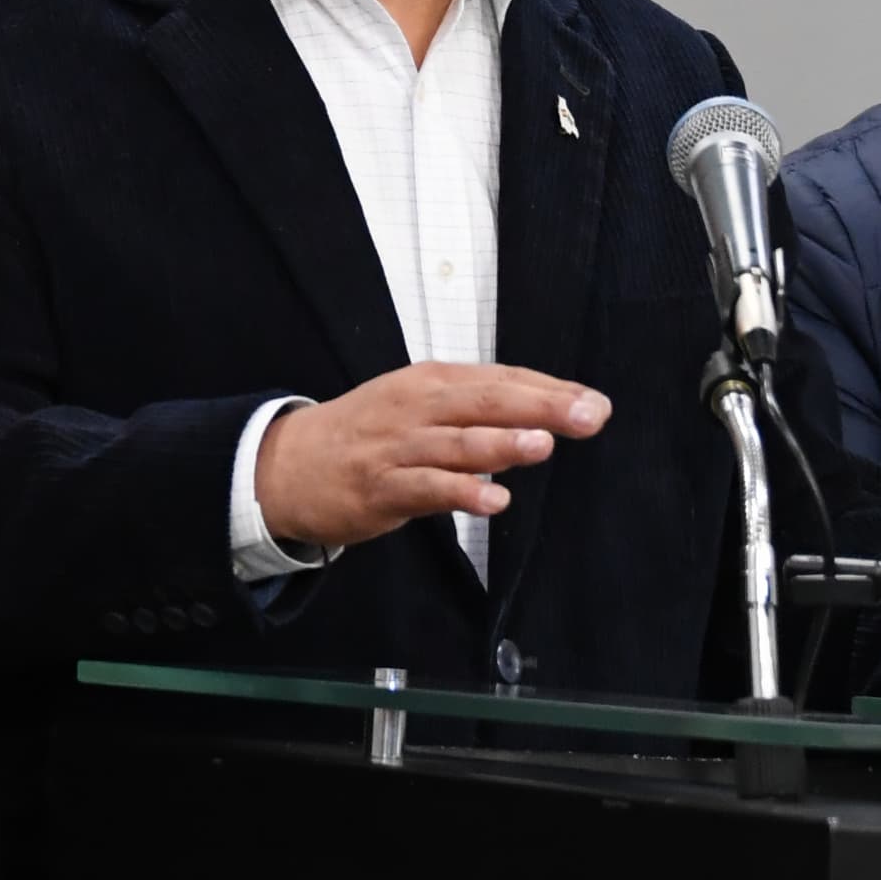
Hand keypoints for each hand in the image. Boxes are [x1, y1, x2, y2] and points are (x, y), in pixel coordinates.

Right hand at [251, 365, 609, 549]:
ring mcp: (398, 447)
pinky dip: (461, 493)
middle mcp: (417, 407)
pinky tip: (494, 500)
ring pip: (458, 442)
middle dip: (541, 407)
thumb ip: (475, 411)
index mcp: (432, 381)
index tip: (594, 402)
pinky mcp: (381, 488)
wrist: (286, 465)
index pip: (501, 379)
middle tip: (588, 416)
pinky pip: (427, 489)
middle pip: (487, 401)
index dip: (549, 389)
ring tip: (543, 444)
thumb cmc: (365, 435)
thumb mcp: (418, 406)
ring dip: (502, 442)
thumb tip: (544, 416)